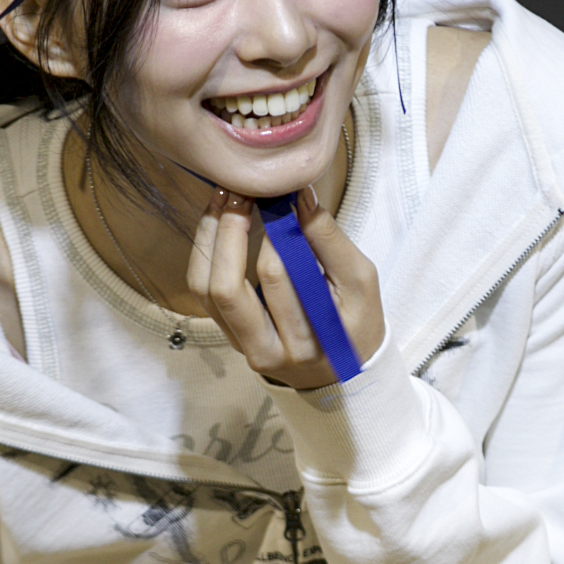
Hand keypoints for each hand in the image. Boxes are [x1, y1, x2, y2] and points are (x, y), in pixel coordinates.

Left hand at [187, 186, 385, 389]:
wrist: (341, 372)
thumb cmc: (356, 324)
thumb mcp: (360, 283)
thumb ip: (330, 240)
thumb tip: (302, 196)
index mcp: (307, 340)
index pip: (278, 277)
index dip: (273, 228)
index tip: (278, 192)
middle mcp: (267, 350)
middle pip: (229, 286)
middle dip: (231, 230)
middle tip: (242, 190)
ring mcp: (242, 346)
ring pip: (206, 289)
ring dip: (210, 239)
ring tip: (224, 200)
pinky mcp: (228, 336)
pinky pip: (203, 293)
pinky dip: (205, 254)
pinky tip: (216, 224)